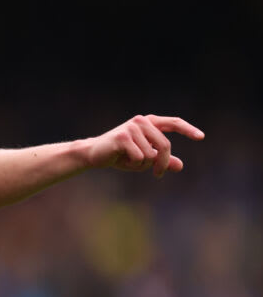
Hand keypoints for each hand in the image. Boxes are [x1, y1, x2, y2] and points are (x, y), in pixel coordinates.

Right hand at [86, 115, 204, 177]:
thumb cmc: (120, 155)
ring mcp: (132, 127)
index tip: (201, 137)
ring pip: (151, 154)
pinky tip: (122, 160)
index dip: (188, 129)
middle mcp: (142, 121)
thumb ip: (162, 160)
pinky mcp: (123, 137)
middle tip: (158, 175)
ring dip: (142, 164)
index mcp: (149, 123)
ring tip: (129, 161)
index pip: (174, 123)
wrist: (94, 154)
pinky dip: (133, 164)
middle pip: (165, 145)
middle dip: (163, 163)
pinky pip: (139, 157)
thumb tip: (180, 166)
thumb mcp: (144, 158)